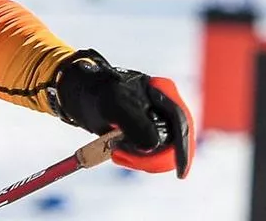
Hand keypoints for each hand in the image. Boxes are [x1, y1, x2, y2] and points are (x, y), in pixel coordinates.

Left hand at [52, 50, 194, 177]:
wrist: (82, 96)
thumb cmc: (98, 94)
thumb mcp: (114, 104)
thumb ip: (133, 122)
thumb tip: (152, 145)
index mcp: (163, 91)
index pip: (180, 122)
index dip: (183, 150)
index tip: (180, 174)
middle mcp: (165, 106)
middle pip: (174, 141)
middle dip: (154, 157)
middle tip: (123, 158)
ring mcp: (159, 120)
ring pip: (163, 151)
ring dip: (142, 159)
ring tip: (116, 151)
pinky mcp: (149, 132)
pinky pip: (151, 153)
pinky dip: (136, 158)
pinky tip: (118, 151)